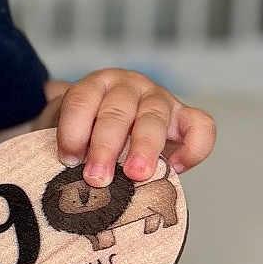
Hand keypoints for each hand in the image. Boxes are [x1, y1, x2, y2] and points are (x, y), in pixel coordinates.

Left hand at [51, 70, 215, 187]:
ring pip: (154, 118)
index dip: (72, 129)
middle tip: (96, 178)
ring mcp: (159, 99)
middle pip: (117, 112)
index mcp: (95, 85)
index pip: (81, 100)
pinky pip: (201, 126)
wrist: (112, 124)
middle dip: (105, 146)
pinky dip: (193, 147)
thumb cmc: (87, 132)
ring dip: (143, 147)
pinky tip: (175, 168)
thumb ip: (68, 145)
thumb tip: (61, 171)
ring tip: (137, 175)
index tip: (67, 158)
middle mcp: (128, 87)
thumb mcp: (71, 131)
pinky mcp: (184, 117)